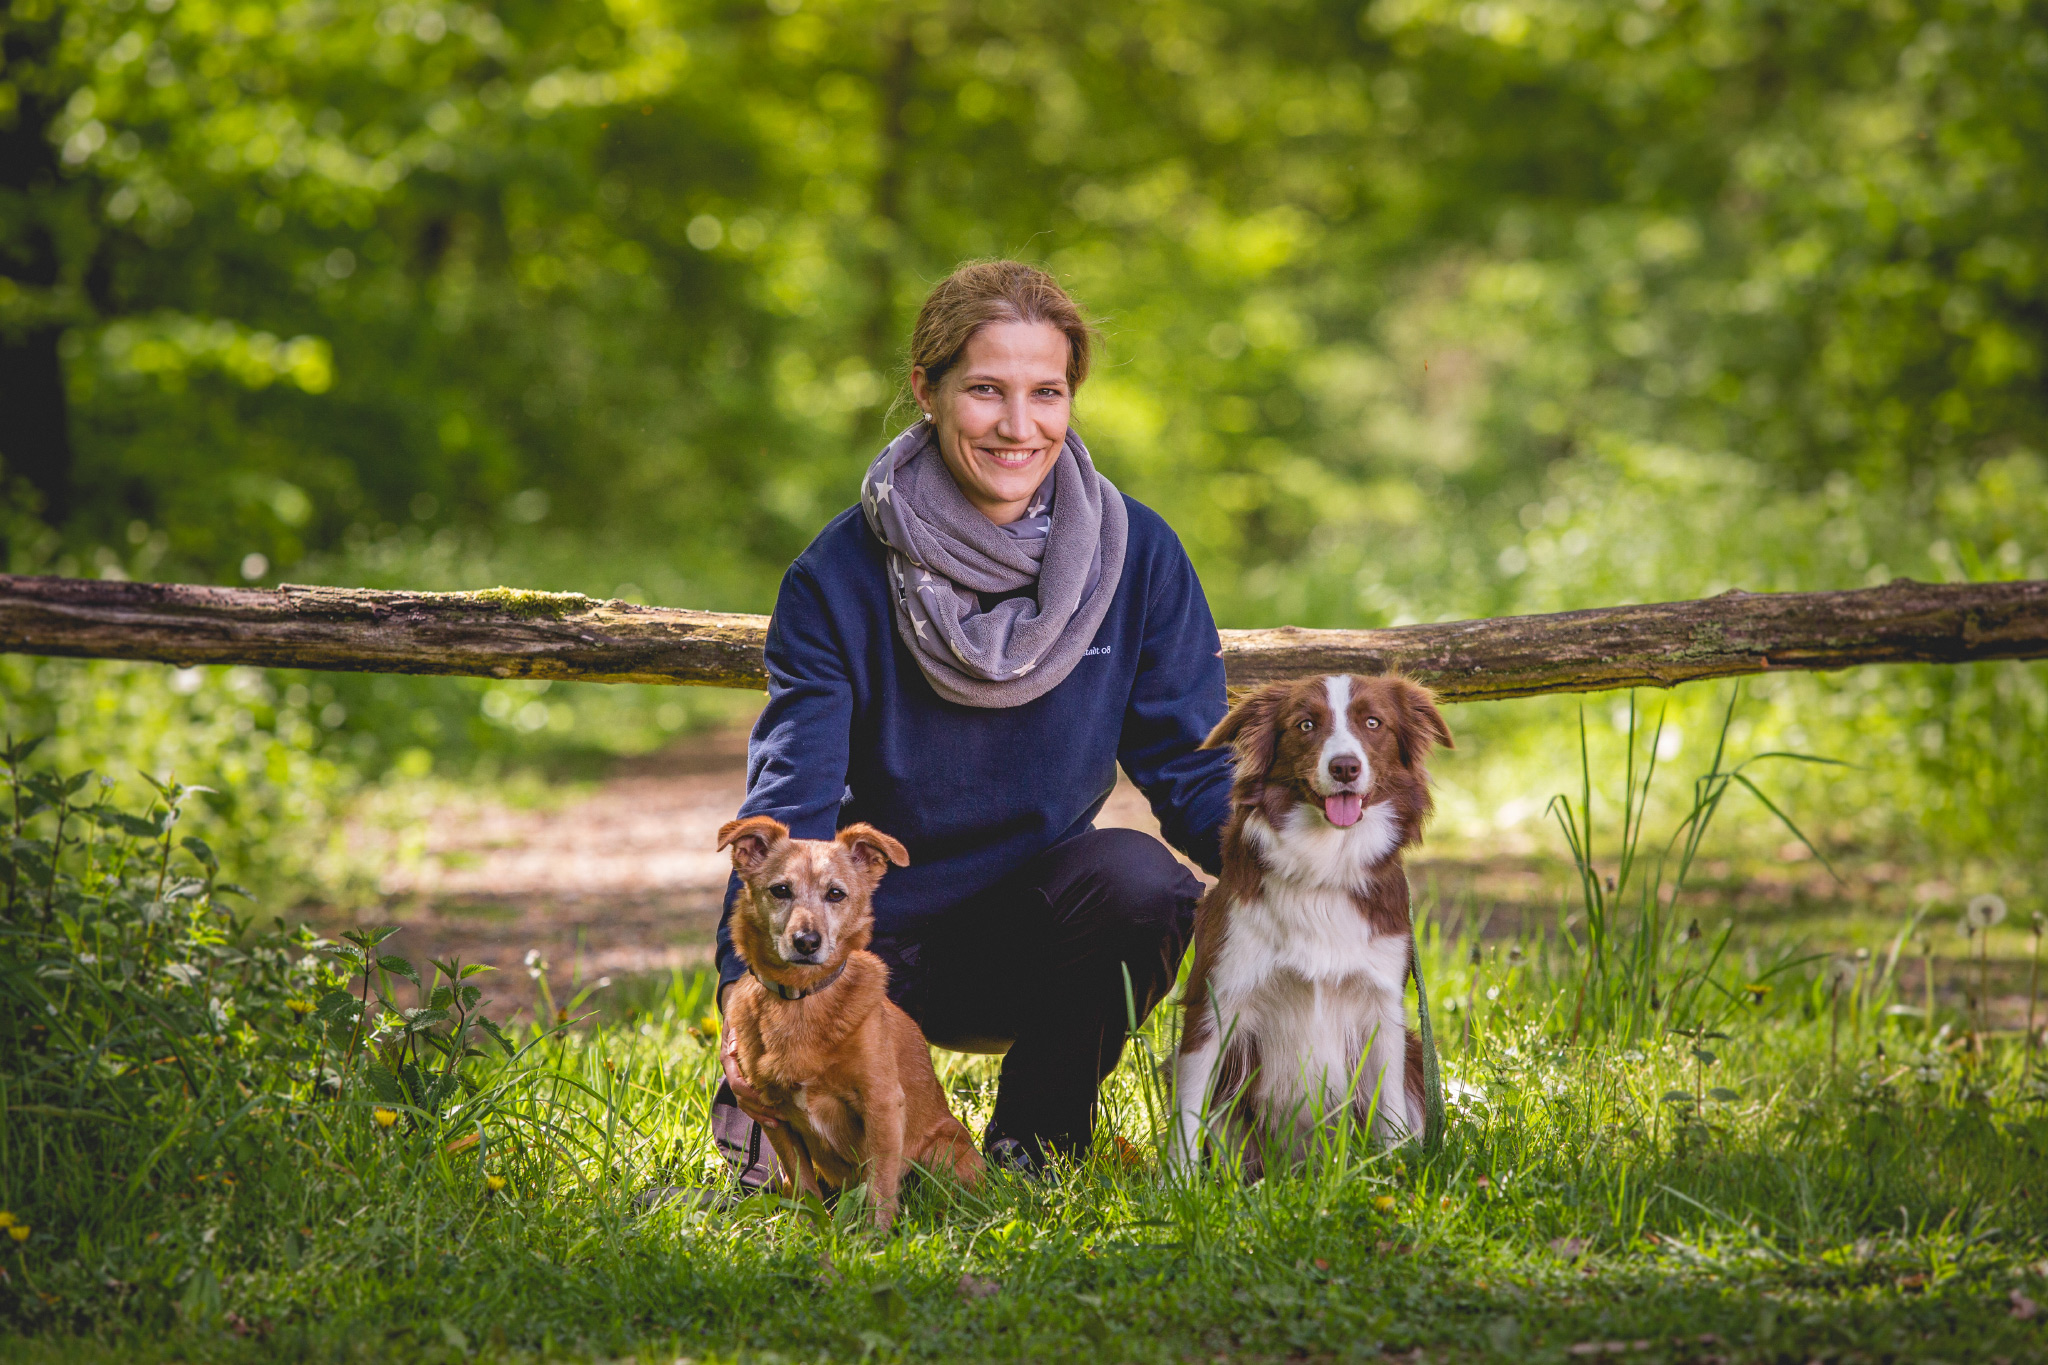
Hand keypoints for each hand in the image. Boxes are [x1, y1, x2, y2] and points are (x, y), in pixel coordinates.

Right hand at [720, 1011, 778, 1128]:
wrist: (739, 1017)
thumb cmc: (741, 1018)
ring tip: (781, 1121)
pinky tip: (776, 1120)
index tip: (766, 1097)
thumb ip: (735, 1033)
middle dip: (761, 1107)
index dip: (750, 1093)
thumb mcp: (736, 1020)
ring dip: (762, 1114)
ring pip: (745, 1104)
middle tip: (781, 1114)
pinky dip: (761, 1113)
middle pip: (742, 1098)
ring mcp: (737, 1079)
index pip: (737, 1082)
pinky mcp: (745, 1083)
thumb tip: (734, 1047)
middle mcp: (731, 1072)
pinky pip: (750, 1103)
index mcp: (728, 1059)